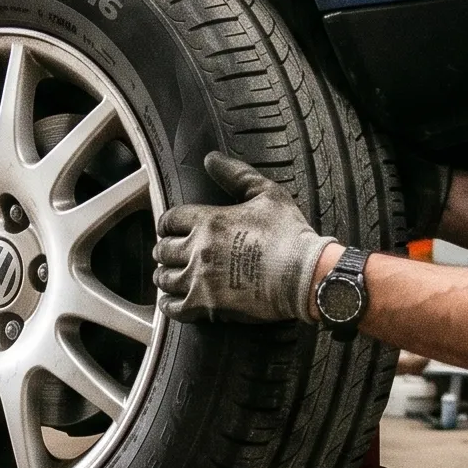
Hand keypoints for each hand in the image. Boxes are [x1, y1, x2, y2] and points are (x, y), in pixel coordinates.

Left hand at [151, 151, 331, 322]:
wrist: (304, 275)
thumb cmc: (289, 235)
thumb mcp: (266, 193)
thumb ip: (236, 174)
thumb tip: (211, 159)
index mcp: (208, 221)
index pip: (169, 220)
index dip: (168, 224)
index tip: (170, 229)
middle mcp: (198, 249)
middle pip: (163, 250)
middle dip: (165, 250)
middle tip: (170, 253)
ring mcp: (200, 279)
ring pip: (164, 278)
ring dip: (165, 275)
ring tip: (170, 275)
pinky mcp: (207, 306)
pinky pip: (174, 307)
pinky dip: (168, 304)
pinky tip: (171, 301)